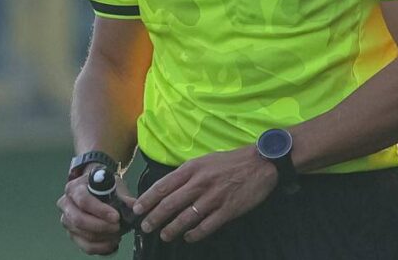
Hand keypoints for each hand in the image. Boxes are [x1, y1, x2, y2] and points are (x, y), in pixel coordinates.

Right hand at [57, 172, 135, 254]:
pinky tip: (113, 243)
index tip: (116, 216)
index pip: (83, 201)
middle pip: (80, 220)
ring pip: (84, 235)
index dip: (100, 210)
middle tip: (118, 227)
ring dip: (104, 237)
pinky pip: (86, 247)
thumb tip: (134, 206)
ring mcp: (67, 221)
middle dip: (102, 226)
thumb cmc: (105, 187)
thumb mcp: (115, 186)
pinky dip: (102, 248)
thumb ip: (123, 196)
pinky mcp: (73, 235)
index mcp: (74, 188)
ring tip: (118, 233)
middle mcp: (66, 204)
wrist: (96, 192)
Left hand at [132, 146, 277, 243]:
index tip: (137, 209)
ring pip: (186, 218)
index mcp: (192, 168)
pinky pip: (206, 226)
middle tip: (145, 227)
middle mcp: (200, 183)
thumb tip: (167, 189)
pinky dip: (194, 234)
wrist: (261, 163)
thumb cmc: (230, 162)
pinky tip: (189, 238)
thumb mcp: (204, 160)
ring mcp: (214, 197)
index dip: (148, 199)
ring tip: (164, 235)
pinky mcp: (227, 210)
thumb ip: (187, 174)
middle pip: (171, 204)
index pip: (163, 186)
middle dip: (155, 218)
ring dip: (172, 229)